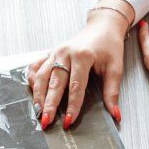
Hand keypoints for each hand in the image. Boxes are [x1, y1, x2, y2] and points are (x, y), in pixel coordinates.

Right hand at [27, 0, 134, 128]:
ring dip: (38, 95)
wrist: (102, 26)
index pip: (76, 86)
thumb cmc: (109, 46)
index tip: (68, 121)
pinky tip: (34, 92)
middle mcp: (65, 53)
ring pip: (41, 76)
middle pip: (54, 83)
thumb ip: (112, 92)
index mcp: (83, 56)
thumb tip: (115, 114)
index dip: (72, 106)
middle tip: (45, 122)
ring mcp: (55, 52)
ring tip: (38, 112)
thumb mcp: (115, 68)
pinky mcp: (49, 53)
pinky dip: (32, 80)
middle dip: (49, 104)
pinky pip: (36, 67)